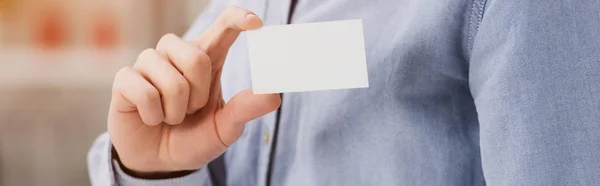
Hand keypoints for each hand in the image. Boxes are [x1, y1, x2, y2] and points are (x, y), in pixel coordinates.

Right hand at [107, 6, 279, 176]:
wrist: (161, 162)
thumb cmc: (194, 137)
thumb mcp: (225, 128)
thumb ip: (245, 110)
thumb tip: (273, 95)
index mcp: (207, 59)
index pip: (223, 27)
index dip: (237, 19)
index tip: (256, 23)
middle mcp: (177, 55)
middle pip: (196, 57)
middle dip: (198, 94)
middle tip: (192, 110)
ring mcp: (149, 64)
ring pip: (170, 78)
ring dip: (176, 109)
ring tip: (172, 116)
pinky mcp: (125, 79)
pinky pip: (144, 92)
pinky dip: (153, 115)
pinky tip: (151, 118)